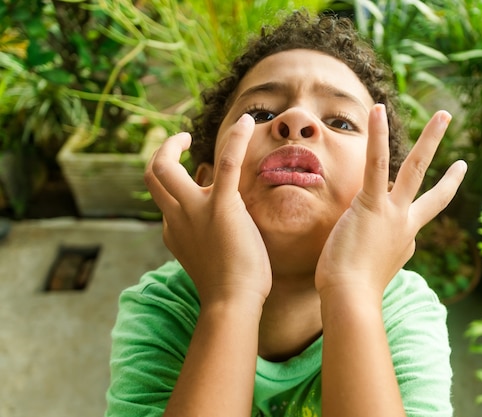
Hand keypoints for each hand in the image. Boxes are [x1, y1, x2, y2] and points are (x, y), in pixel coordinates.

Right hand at [145, 114, 271, 304]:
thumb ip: (201, 235)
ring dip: (174, 144)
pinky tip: (247, 123)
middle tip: (179, 141)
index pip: (165, 198)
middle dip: (162, 152)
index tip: (195, 177)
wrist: (233, 303)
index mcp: (173, 229)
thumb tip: (212, 221)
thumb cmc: (228, 287)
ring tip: (193, 133)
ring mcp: (195, 211)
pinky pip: (226, 164)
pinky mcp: (222, 207)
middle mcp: (176, 217)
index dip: (177, 183)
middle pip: (152, 176)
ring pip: (164, 168)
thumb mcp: (205, 257)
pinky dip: (236, 139)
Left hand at [315, 105, 466, 297]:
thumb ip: (374, 254)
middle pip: (435, 195)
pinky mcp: (372, 204)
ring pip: (416, 169)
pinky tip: (378, 110)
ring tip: (445, 114)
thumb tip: (370, 251)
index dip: (412, 215)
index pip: (414, 220)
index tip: (404, 222)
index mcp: (405, 241)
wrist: (350, 299)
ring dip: (432, 140)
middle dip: (452, 176)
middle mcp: (406, 225)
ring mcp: (394, 213)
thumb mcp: (369, 271)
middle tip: (463, 161)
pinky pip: (377, 164)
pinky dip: (379, 136)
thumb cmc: (351, 292)